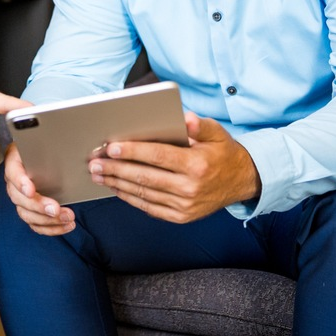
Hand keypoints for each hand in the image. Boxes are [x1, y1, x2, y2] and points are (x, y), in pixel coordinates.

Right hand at [2, 143, 75, 235]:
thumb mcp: (41, 140)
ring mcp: (21, 198)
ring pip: (27, 215)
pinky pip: (36, 224)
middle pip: (18, 198)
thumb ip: (45, 142)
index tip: (31, 190)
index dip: (21, 183)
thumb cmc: (42, 146)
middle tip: (56, 208)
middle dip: (38, 206)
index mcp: (15, 161)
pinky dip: (51, 228)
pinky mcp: (30, 211)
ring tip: (67, 217)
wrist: (42, 153)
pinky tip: (67, 225)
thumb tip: (59, 143)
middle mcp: (14, 182)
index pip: (13, 173)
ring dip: (47, 220)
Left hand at [88, 112, 259, 223]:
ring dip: (118, 184)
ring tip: (98, 175)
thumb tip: (185, 118)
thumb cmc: (223, 152)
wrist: (242, 181)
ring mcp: (185, 205)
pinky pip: (150, 207)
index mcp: (197, 164)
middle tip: (94, 163)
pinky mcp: (181, 217)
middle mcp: (190, 188)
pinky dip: (131, 198)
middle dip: (116, 169)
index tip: (110, 148)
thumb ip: (199, 125)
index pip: (158, 156)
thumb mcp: (217, 133)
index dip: (132, 151)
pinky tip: (116, 188)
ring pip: (144, 193)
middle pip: (145, 177)